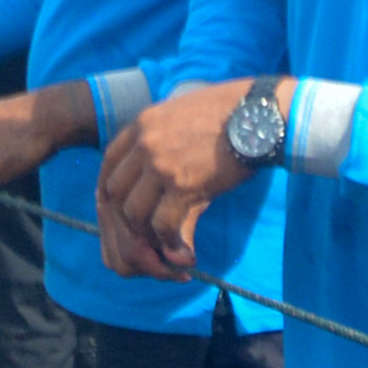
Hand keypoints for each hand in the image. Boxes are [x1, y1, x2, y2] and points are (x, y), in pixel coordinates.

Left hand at [96, 77, 255, 277]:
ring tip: (166, 248)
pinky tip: (185, 254)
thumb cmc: (229, 113)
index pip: (108, 165)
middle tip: (145, 238)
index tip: (123, 210)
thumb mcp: (183, 115)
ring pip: (134, 214)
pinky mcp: (184, 185)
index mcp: (141, 123)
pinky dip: (170, 244)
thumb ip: (162, 139)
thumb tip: (158, 171)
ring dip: (147, 237)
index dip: (111, 193)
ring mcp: (161, 164)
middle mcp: (144, 143)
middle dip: (126, 221)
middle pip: (114, 194)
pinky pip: (163, 224)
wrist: (259, 113)